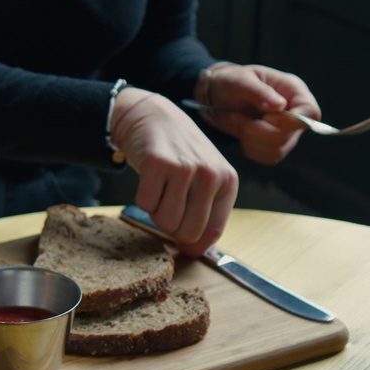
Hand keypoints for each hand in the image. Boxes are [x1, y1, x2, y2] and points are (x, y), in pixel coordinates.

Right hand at [110, 87, 237, 257]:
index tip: (181, 239)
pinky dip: (142, 199)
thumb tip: (193, 252)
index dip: (192, 242)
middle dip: (172, 226)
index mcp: (227, 181)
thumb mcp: (204, 178)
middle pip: (187, 232)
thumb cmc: (179, 153)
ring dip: (156, 211)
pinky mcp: (158, 163)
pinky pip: (145, 205)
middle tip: (168, 204)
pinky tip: (149, 180)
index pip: (212, 232)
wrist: (154, 117)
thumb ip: (205, 214)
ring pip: (165, 221)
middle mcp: (210, 174)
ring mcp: (185, 168)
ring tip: (160, 189)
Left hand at [197, 64, 319, 165]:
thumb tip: (279, 105)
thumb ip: (259, 92)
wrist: (218, 96)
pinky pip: (268, 158)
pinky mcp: (275, 145)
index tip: (266, 118)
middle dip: (259, 130)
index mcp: (294, 91)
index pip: (310, 112)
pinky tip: (243, 133)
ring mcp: (288, 131)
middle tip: (238, 118)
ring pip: (278, 150)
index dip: (291, 121)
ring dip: (252, 140)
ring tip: (239, 123)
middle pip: (290, 135)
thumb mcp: (241, 80)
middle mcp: (295, 113)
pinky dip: (251, 149)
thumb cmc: (232, 82)